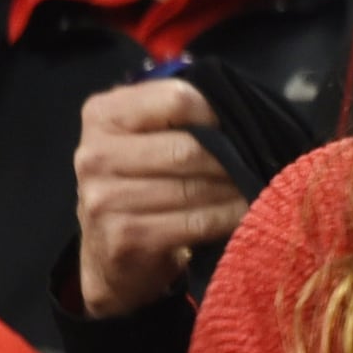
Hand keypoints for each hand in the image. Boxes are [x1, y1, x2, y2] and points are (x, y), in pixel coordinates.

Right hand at [72, 76, 247, 318]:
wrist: (109, 252)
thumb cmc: (138, 183)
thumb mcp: (143, 136)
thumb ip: (174, 114)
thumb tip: (236, 107)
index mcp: (102, 115)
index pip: (175, 99)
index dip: (214, 113)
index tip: (232, 126)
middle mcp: (95, 155)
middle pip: (187, 148)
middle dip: (230, 158)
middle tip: (257, 163)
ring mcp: (105, 199)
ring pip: (194, 188)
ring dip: (234, 190)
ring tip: (255, 187)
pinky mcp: (125, 238)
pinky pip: (194, 222)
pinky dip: (227, 217)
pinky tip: (244, 213)